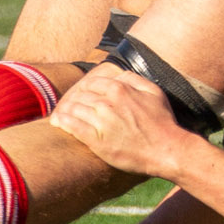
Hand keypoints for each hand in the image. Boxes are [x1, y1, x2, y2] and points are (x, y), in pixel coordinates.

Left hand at [50, 65, 189, 178]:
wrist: (166, 150)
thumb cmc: (162, 121)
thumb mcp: (154, 91)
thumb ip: (134, 78)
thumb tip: (117, 74)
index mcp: (120, 89)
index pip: (92, 82)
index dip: (86, 88)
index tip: (84, 94)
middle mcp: (108, 103)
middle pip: (81, 95)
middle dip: (75, 98)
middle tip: (71, 105)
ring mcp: (100, 122)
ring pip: (74, 109)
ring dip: (66, 110)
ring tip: (62, 114)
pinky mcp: (96, 141)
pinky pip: (72, 127)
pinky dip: (62, 122)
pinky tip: (57, 122)